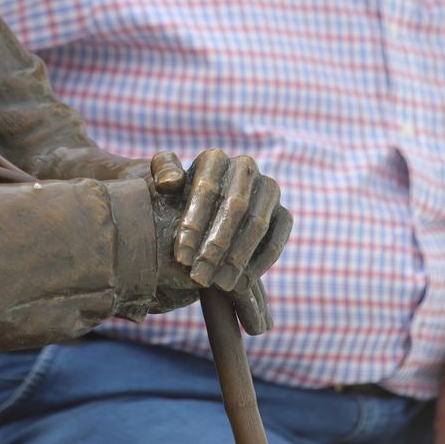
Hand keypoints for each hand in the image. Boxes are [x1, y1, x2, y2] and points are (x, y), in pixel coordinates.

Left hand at [150, 150, 290, 333]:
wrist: (201, 211)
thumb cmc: (176, 200)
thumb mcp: (162, 183)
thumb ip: (161, 172)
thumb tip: (170, 183)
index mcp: (215, 158)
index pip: (206, 189)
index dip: (193, 224)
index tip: (181, 258)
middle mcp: (246, 168)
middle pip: (234, 207)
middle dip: (215, 245)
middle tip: (199, 276)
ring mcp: (269, 190)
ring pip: (257, 224)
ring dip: (237, 257)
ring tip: (218, 284)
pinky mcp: (283, 214)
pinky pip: (278, 238)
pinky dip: (261, 262)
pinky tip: (242, 284)